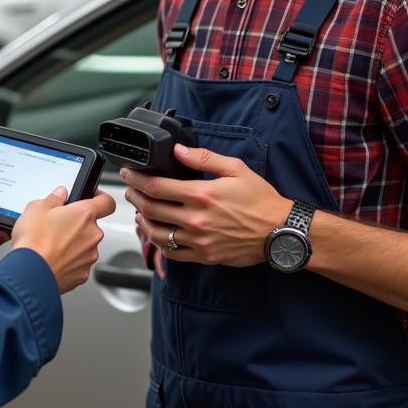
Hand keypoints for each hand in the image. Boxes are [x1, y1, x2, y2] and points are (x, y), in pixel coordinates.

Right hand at [12, 188, 116, 293]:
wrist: (30, 274)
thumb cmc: (34, 241)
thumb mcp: (37, 208)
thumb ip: (53, 198)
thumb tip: (60, 195)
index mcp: (84, 214)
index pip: (106, 202)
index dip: (100, 198)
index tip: (93, 198)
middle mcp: (92, 235)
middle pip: (91, 226)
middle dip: (77, 225)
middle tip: (58, 226)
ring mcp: (89, 256)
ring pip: (85, 246)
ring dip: (73, 244)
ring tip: (51, 245)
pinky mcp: (83, 274)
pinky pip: (79, 263)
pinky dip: (69, 261)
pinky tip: (53, 259)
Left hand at [122, 144, 290, 266]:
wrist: (280, 231)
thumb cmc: (260, 199)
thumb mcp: (235, 169)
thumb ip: (203, 158)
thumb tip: (178, 151)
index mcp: (202, 195)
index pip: (157, 186)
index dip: (137, 179)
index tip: (128, 173)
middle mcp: (196, 219)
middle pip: (151, 209)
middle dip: (135, 197)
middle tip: (130, 190)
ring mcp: (199, 240)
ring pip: (157, 233)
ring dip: (142, 221)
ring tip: (139, 211)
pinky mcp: (204, 256)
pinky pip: (173, 253)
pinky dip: (160, 243)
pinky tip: (157, 233)